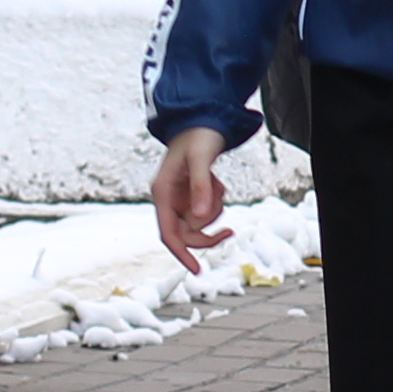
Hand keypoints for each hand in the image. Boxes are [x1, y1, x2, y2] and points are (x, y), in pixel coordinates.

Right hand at [150, 124, 235, 270]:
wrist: (203, 120)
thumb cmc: (199, 137)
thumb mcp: (202, 160)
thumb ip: (201, 188)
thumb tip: (200, 219)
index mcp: (162, 193)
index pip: (168, 235)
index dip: (182, 255)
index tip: (197, 271)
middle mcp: (167, 199)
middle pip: (187, 233)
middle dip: (208, 231)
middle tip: (230, 231)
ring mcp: (178, 198)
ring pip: (198, 223)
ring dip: (214, 210)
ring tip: (217, 184)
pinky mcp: (189, 195)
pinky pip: (205, 210)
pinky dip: (215, 201)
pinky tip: (216, 181)